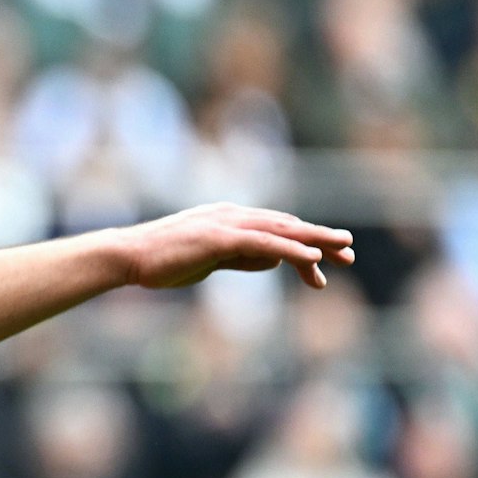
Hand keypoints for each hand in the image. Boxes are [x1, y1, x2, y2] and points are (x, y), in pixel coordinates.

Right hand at [118, 203, 355, 289]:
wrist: (128, 256)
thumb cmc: (161, 261)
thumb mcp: (209, 260)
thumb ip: (241, 258)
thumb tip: (272, 262)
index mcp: (228, 219)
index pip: (276, 228)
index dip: (305, 241)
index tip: (329, 259)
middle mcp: (231, 215)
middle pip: (286, 225)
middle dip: (320, 238)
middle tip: (350, 251)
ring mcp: (225, 224)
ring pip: (281, 230)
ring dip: (315, 240)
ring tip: (343, 249)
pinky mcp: (219, 238)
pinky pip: (263, 244)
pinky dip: (290, 250)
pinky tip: (313, 258)